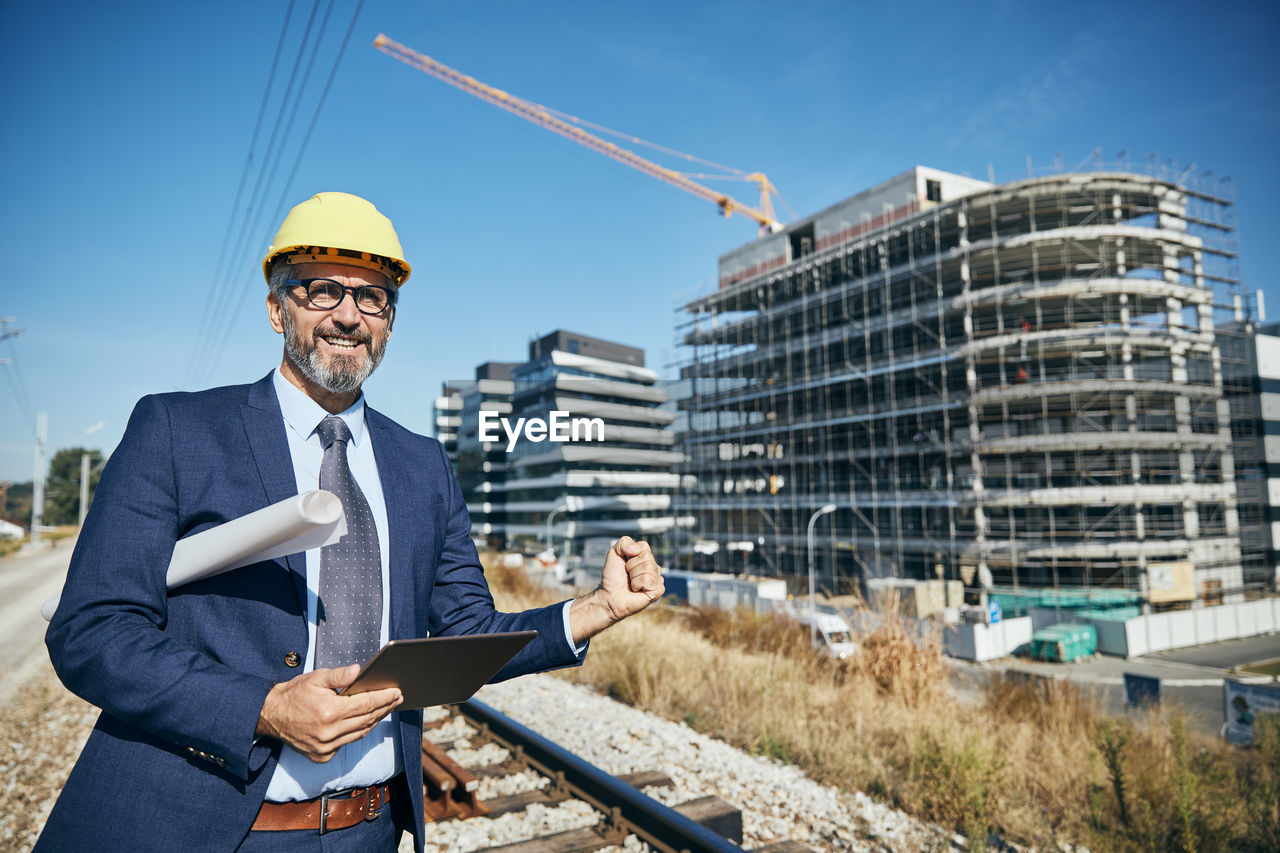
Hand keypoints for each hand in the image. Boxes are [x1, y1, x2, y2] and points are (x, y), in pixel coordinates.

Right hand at [255, 664, 401, 762]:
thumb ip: (339, 675)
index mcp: (329, 712)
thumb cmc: (295, 694)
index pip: (366, 704)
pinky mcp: (321, 756)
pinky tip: (365, 722)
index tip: (397, 692)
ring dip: (374, 721)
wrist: (271, 716)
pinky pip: (347, 744)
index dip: (384, 698)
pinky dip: (358, 732)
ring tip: (385, 708)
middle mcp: (329, 733)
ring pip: (360, 734)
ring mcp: (325, 747)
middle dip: (384, 708)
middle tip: (397, 699)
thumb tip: (359, 670)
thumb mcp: (315, 678)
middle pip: (367, 720)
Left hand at [570, 536, 663, 643]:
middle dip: (631, 565)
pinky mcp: (658, 590)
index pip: (644, 546)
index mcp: (646, 557)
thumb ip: (624, 542)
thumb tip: (636, 549)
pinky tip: (636, 589)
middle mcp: (654, 567)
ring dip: (633, 575)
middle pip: (646, 556)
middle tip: (627, 575)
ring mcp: (657, 578)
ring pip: (648, 567)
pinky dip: (637, 584)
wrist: (609, 596)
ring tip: (631, 583)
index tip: (624, 563)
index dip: (630, 553)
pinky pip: (648, 579)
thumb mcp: (614, 553)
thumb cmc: (613, 577)